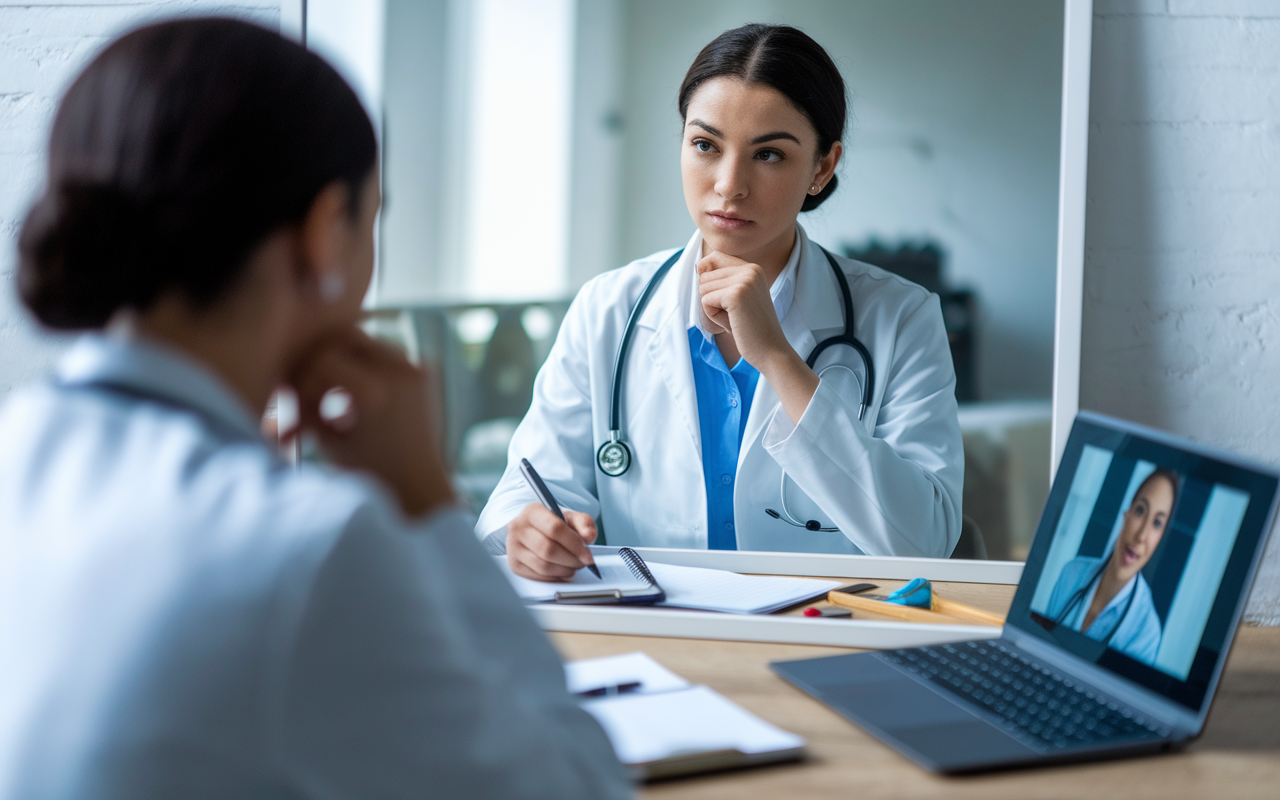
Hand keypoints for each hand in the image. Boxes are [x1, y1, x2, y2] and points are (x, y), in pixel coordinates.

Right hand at [287, 327, 453, 518]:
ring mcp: (416, 368)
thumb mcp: (328, 439)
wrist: (418, 481)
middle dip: (328, 357)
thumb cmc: (368, 470)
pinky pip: (391, 353)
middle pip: (348, 336)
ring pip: (369, 342)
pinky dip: (374, 366)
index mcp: (371, 392)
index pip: (324, 356)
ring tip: (347, 392)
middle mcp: (397, 373)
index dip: (309, 374)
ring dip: (351, 359)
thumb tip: (282, 377)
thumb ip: (305, 405)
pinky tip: (370, 392)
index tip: (306, 395)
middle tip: (321, 380)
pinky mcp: (427, 371)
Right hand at [506, 503, 598, 581]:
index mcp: (532, 511)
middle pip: (548, 549)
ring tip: (574, 566)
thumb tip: (589, 536)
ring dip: (564, 570)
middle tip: (583, 562)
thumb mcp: (571, 517)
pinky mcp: (514, 565)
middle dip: (571, 560)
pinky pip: (538, 576)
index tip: (588, 556)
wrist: (535, 530)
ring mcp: (513, 548)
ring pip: (543, 566)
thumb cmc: (555, 524)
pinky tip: (562, 570)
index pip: (555, 529)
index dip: (575, 545)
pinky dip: (555, 577)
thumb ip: (584, 523)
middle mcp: (518, 528)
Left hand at [696, 251, 792, 368]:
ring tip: (734, 318)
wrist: (771, 350)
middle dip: (712, 298)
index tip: (723, 298)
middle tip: (734, 314)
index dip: (708, 278)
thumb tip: (699, 266)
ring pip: (703, 288)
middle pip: (705, 275)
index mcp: (752, 268)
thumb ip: (723, 280)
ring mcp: (744, 280)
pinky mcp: (736, 294)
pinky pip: (705, 300)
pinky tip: (732, 322)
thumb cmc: (750, 328)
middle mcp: (750, 269)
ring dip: (712, 308)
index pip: (714, 257)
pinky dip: (713, 315)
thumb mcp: (739, 297)